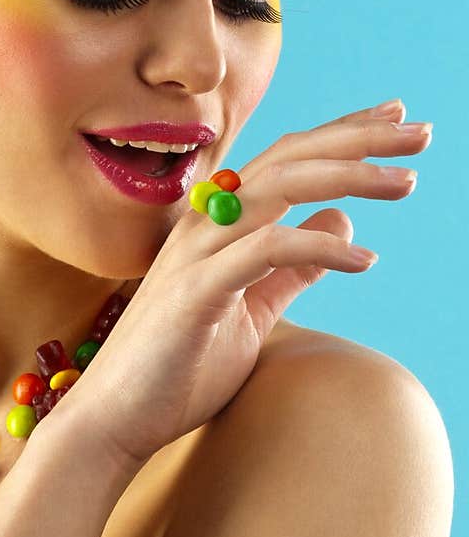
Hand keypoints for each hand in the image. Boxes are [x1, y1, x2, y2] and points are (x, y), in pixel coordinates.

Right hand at [66, 99, 431, 467]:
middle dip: (359, 138)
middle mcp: (205, 223)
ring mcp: (197, 253)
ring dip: (349, 177)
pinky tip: (364, 259)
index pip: (288, 158)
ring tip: (406, 182)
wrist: (115, 419)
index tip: (395, 117)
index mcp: (218, 223)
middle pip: (290, 158)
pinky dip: (319, 247)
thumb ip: (292, 269)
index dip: (342, 133)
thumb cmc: (178, 368)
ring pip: (280, 188)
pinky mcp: (196, 290)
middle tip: (421, 131)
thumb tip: (341, 220)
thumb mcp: (252, 311)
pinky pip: (266, 250)